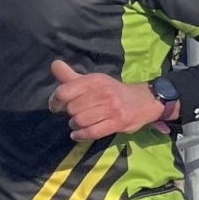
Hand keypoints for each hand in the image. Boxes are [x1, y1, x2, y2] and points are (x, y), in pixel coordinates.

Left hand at [50, 60, 164, 140]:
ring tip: (80, 123)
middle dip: (71, 114)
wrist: (144, 101)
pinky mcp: (118, 122)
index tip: (56, 106)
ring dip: (76, 125)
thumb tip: (54, 64)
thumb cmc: (113, 91)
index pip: (64, 92)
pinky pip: (92, 132)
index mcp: (94, 80)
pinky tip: (78, 134)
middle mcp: (103, 92)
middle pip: (72, 109)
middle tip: (76, 114)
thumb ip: (71, 76)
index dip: (55, 101)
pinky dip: (81, 135)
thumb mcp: (93, 81)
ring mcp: (111, 108)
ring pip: (81, 121)